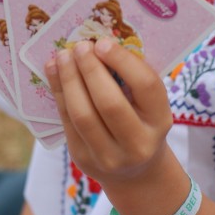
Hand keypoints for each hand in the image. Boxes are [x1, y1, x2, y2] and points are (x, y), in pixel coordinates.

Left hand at [45, 38, 172, 188]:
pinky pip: (67, 121)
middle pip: (109, 102)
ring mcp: (109, 156)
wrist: (136, 172)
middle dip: (90, 69)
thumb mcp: (149, 103)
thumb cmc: (142, 121)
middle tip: (80, 46)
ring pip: (83, 114)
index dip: (122, 61)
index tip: (103, 42)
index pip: (145, 86)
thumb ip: (132, 78)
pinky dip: (58, 92)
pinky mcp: (83, 158)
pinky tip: (54, 71)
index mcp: (160, 120)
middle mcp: (138, 143)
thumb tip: (99, 44)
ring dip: (69, 80)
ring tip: (63, 56)